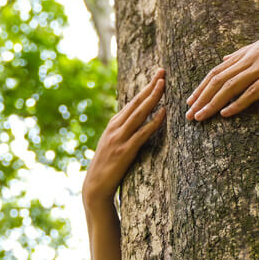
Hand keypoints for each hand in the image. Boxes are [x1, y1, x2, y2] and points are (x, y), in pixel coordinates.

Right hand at [82, 68, 166, 206]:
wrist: (95, 187)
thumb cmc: (107, 169)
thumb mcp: (113, 146)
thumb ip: (124, 134)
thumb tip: (137, 125)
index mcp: (113, 125)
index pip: (132, 102)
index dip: (145, 89)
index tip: (157, 76)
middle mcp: (115, 128)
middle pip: (136, 103)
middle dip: (150, 86)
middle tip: (162, 72)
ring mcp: (119, 139)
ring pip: (139, 113)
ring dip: (152, 98)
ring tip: (163, 84)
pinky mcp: (125, 151)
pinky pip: (142, 133)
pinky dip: (154, 122)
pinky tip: (164, 113)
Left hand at [186, 14, 258, 120]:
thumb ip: (244, 52)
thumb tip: (226, 58)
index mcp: (247, 53)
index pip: (217, 71)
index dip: (202, 86)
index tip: (191, 100)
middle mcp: (250, 59)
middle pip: (218, 80)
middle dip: (200, 98)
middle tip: (188, 115)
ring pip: (229, 86)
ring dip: (212, 103)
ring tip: (199, 117)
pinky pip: (252, 91)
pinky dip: (237, 103)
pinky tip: (226, 114)